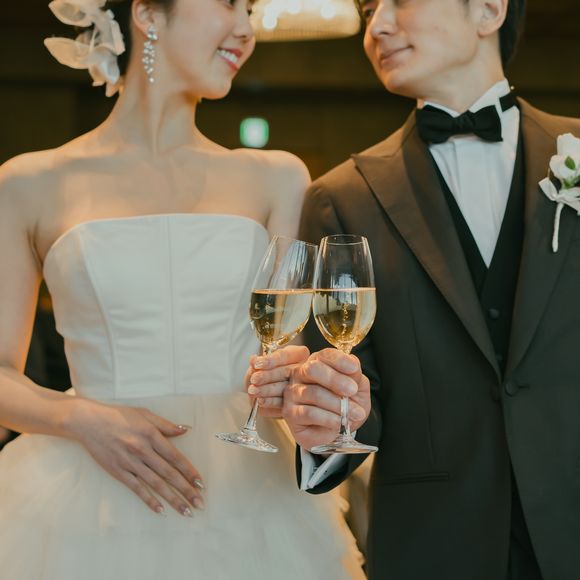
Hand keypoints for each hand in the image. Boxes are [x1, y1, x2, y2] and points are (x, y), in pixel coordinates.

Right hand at [68, 400, 203, 516]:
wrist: (89, 422)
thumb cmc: (119, 415)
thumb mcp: (145, 414)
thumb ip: (166, 424)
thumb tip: (186, 429)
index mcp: (151, 435)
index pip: (175, 457)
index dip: (189, 471)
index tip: (201, 483)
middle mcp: (143, 451)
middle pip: (168, 473)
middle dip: (186, 490)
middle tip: (199, 503)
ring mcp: (130, 463)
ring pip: (155, 484)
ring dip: (172, 499)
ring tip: (185, 511)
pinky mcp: (118, 472)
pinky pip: (136, 489)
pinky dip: (149, 500)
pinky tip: (161, 510)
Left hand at [244, 345, 309, 417]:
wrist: (260, 395)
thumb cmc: (261, 377)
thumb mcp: (257, 368)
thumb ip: (257, 363)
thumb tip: (253, 359)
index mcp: (297, 355)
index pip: (287, 355)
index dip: (271, 360)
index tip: (257, 364)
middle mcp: (302, 370)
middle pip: (288, 371)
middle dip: (268, 375)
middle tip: (254, 379)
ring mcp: (301, 388)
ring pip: (286, 388)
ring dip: (267, 389)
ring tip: (253, 391)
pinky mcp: (296, 404)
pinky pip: (284, 403)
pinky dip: (270, 401)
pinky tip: (260, 400)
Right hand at [283, 348, 370, 450]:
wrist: (340, 430)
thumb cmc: (346, 405)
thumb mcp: (358, 388)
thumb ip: (355, 375)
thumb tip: (352, 363)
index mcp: (317, 363)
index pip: (324, 355)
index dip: (339, 360)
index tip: (353, 368)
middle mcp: (300, 374)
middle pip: (312, 369)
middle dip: (334, 379)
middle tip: (353, 390)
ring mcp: (293, 393)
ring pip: (313, 393)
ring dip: (337, 404)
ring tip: (355, 413)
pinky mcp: (291, 413)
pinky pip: (309, 413)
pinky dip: (328, 418)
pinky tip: (340, 422)